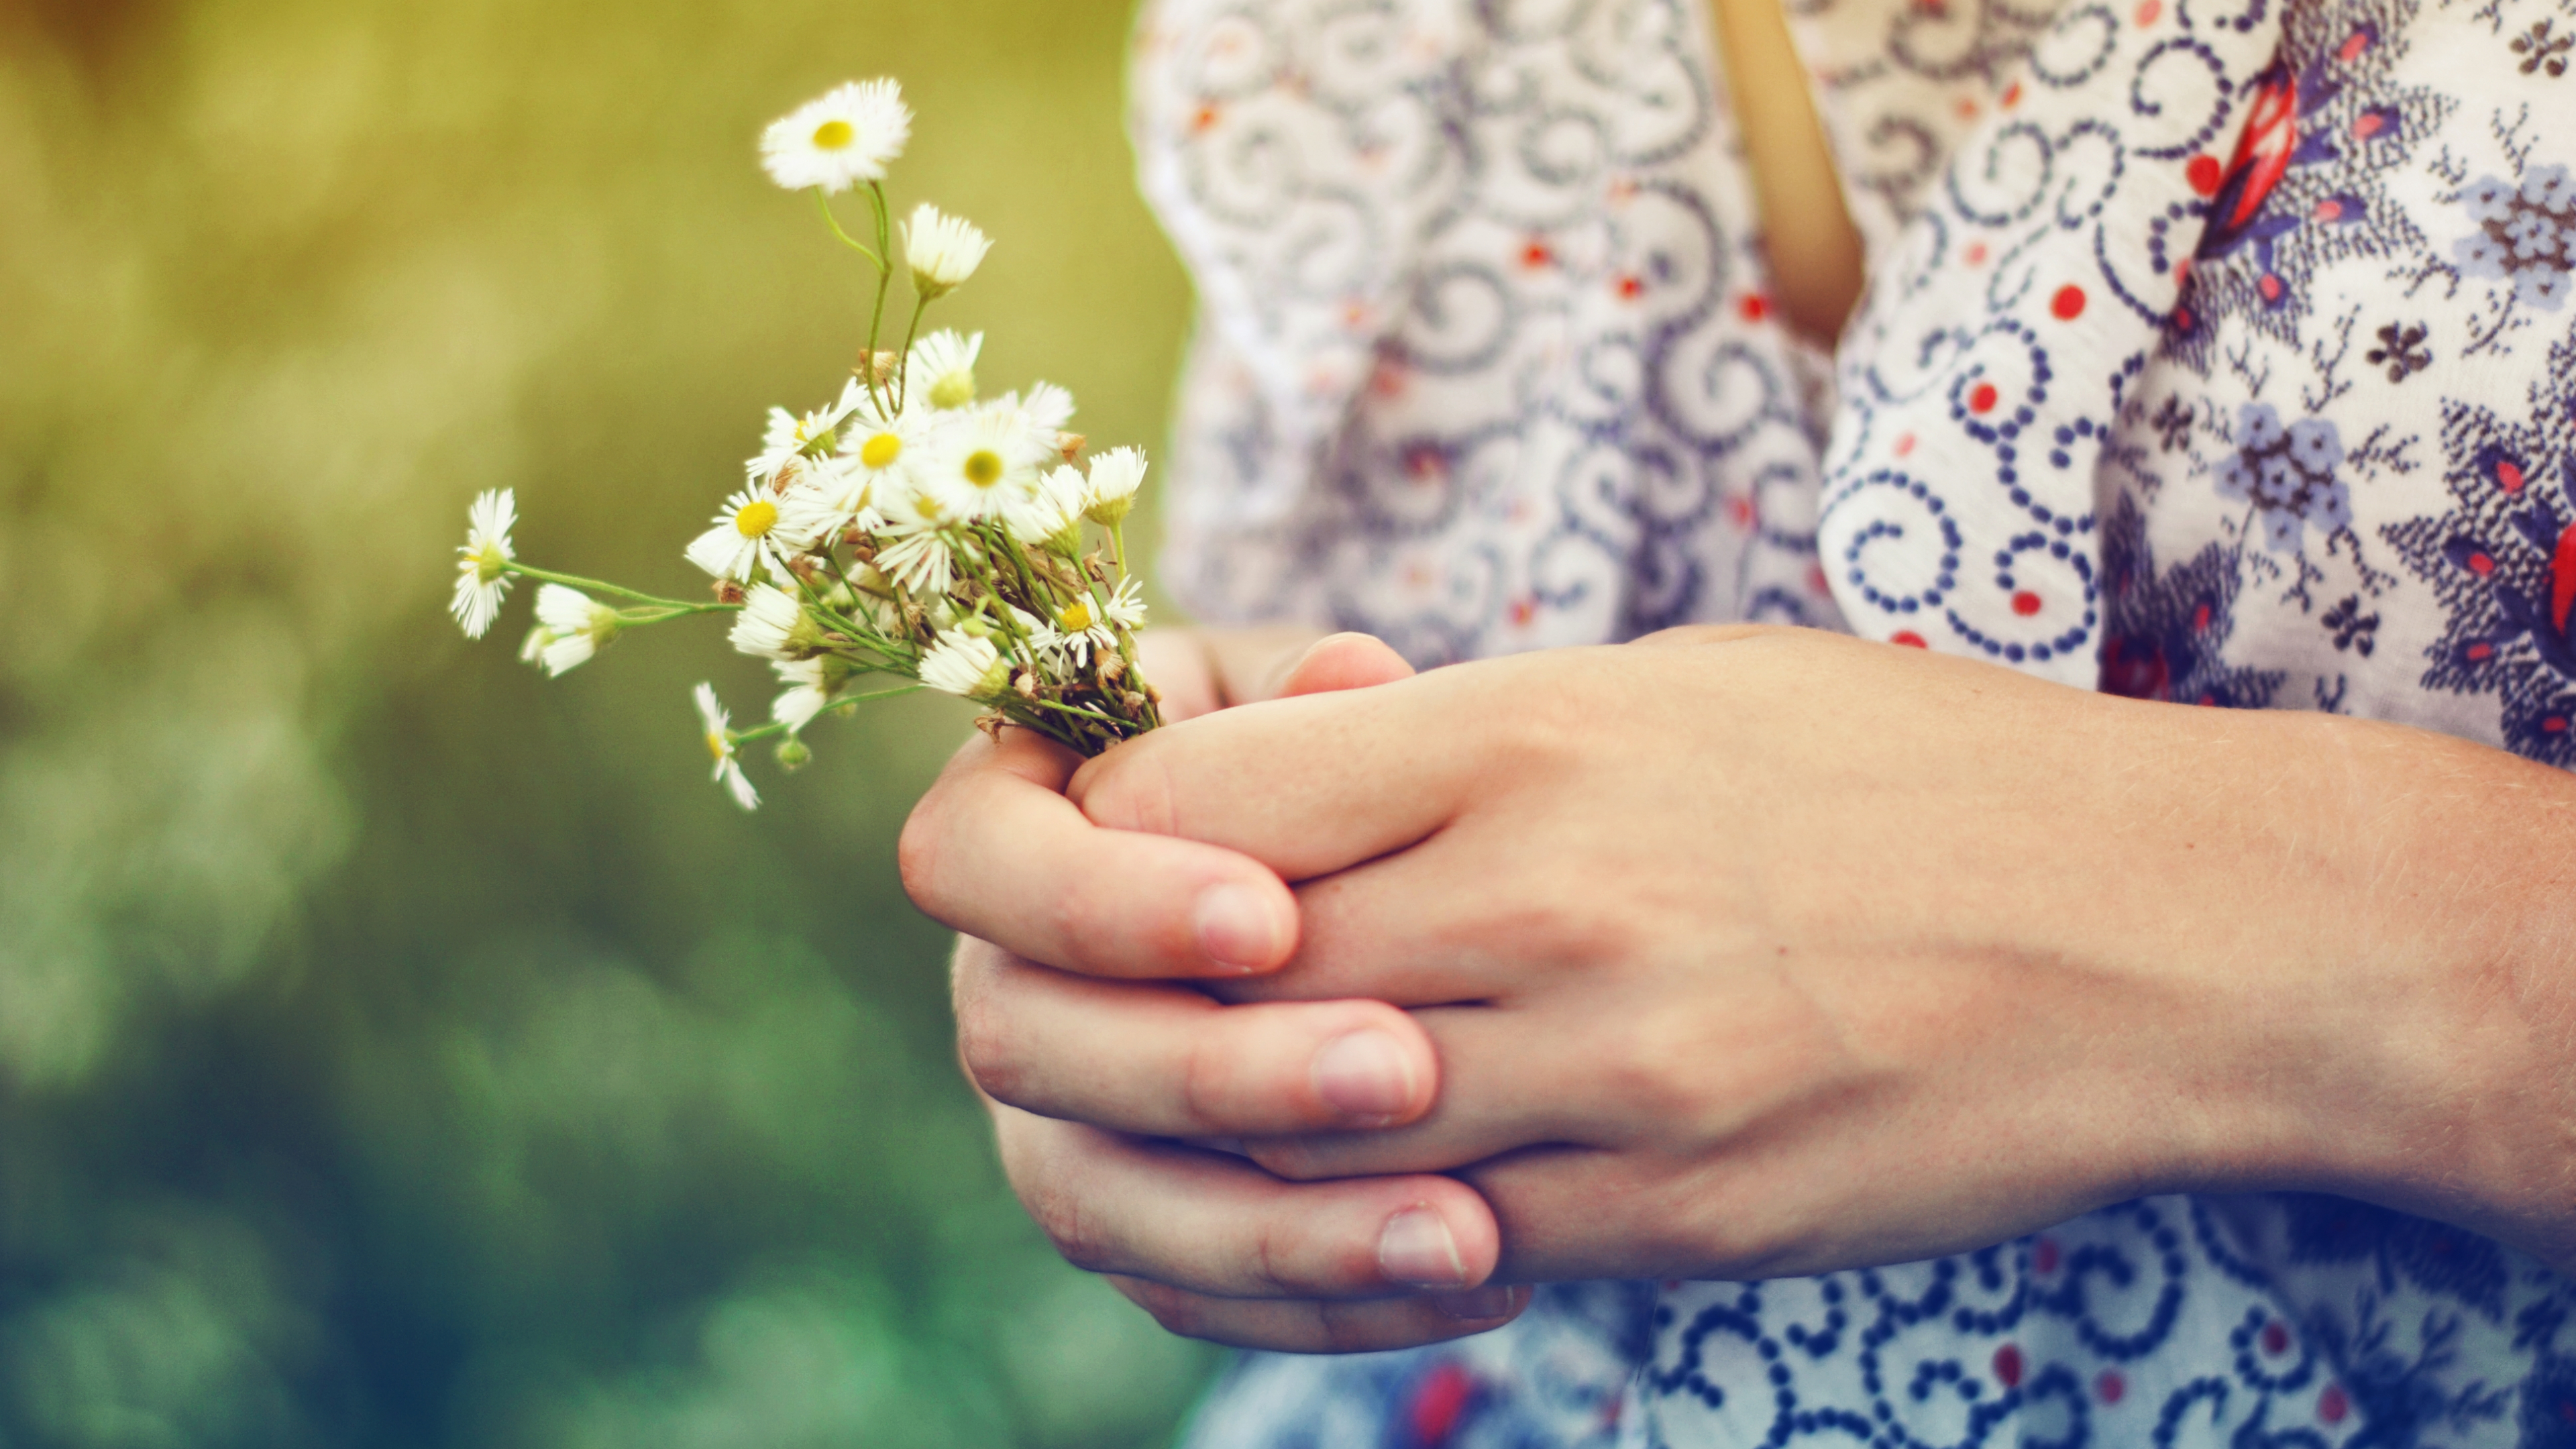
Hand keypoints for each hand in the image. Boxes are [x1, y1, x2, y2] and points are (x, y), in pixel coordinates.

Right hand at [907, 627, 1534, 1351]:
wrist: (1371, 867)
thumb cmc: (1325, 748)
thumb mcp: (1321, 699)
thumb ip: (1318, 700)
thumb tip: (1353, 678)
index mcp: (1007, 821)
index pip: (972, 862)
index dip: (1099, 901)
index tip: (1271, 916)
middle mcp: (1000, 979)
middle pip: (1027, 1050)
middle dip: (1211, 1071)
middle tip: (1402, 1069)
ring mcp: (1050, 1115)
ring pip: (1099, 1201)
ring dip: (1279, 1230)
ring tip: (1467, 1232)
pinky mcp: (1130, 1223)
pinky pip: (1190, 1292)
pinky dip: (1327, 1299)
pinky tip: (1482, 1279)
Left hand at [1059, 627, 2570, 1287]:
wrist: (2166, 935)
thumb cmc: (1911, 772)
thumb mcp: (1672, 684)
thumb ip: (1455, 741)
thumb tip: (1265, 789)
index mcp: (1529, 737)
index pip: (1200, 806)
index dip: (1117, 835)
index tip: (1125, 846)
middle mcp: (1547, 908)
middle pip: (1215, 981)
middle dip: (1137, 994)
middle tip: (1125, 991)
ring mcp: (1609, 1082)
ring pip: (1298, 1137)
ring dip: (1228, 1125)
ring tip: (1228, 1093)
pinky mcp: (1669, 1216)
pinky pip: (1438, 1243)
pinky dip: (1362, 1223)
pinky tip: (1364, 1186)